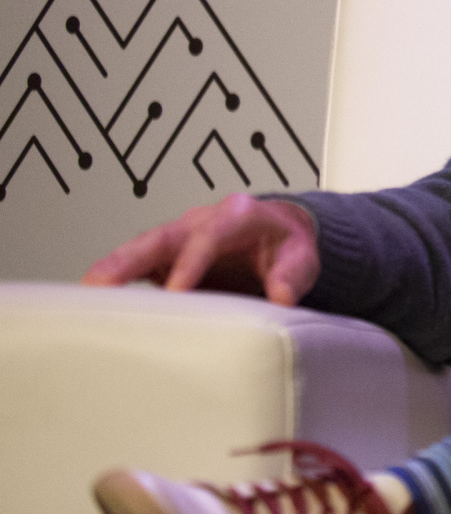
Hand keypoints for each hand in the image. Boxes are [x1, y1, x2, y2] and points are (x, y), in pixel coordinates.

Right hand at [81, 192, 320, 306]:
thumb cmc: (287, 245)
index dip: (191, 262)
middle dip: (131, 257)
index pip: (210, 236)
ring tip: (85, 291)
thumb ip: (292, 275)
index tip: (176, 291)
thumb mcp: (302, 257)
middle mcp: (202, 220)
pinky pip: (138, 263)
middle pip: (162, 236)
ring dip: (113, 267)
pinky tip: (93, 298)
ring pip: (141, 247)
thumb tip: (282, 296)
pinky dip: (116, 278)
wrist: (281, 234)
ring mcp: (181, 237)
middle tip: (101, 283)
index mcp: (238, 215)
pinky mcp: (167, 256)